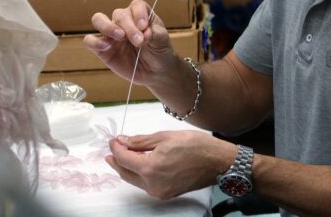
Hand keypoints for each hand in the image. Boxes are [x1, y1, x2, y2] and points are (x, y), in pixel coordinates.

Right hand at [83, 0, 179, 86]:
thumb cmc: (160, 51)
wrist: (155, 71)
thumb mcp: (162, 40)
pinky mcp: (102, 48)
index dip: (139, 13)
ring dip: (107, 26)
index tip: (144, 26)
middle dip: (129, 27)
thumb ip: (154, 33)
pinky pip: (89, 40)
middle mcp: (124, 21)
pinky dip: (94, 42)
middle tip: (138, 41)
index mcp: (140, 15)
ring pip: (98, 19)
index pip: (136, 5)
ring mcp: (111, 33)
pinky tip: (106, 47)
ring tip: (120, 37)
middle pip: (119, 14)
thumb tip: (143, 32)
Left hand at [106, 131, 236, 198]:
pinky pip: (146, 184)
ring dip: (127, 168)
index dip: (116, 147)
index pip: (124, 158)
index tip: (114, 139)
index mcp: (151, 168)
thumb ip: (142, 141)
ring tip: (125, 155)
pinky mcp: (167, 193)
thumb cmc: (197, 146)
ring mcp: (160, 191)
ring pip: (135, 180)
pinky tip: (141, 164)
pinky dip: (140, 174)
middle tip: (112, 150)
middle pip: (125, 173)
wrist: (218, 162)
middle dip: (117, 161)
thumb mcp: (166, 136)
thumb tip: (124, 141)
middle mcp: (152, 184)